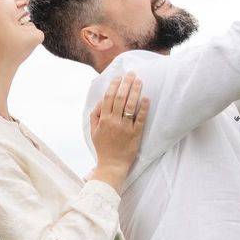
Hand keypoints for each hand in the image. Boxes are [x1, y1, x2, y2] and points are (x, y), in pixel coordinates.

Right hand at [89, 73, 148, 191]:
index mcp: (103, 120)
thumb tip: (100, 101)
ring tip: (139, 81)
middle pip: (119, 98)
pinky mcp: (135, 135)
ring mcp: (125, 128)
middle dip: (126, 84)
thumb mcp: (93, 132)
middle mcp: (113, 122)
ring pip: (130, 106)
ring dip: (135, 92)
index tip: (119, 77)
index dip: (114, 86)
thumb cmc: (103, 148)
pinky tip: (146, 99)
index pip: (108, 98)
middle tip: (132, 74)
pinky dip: (143, 108)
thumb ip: (95, 115)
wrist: (112, 165)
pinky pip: (140, 119)